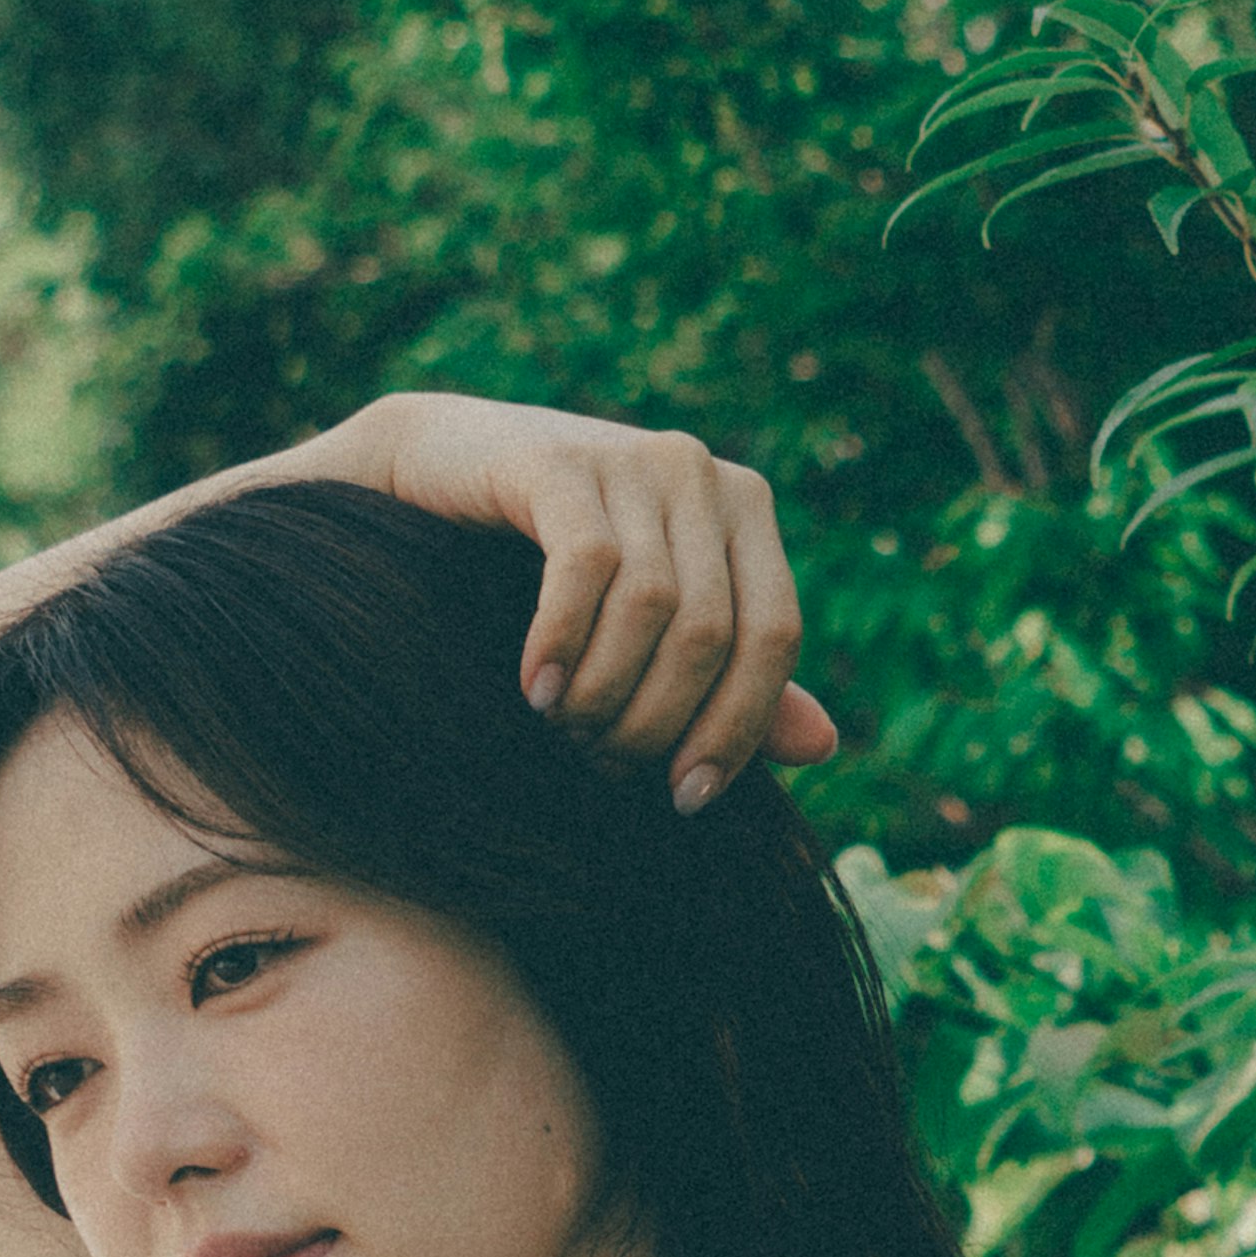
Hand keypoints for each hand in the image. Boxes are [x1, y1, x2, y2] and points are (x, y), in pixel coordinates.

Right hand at [338, 394, 839, 808]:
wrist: (433, 466)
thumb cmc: (547, 557)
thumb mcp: (650, 617)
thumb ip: (732, 677)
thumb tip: (822, 746)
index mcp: (744, 507)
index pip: (776, 634)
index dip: (738, 728)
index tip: (686, 799)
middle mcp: (699, 472)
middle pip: (712, 632)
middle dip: (657, 722)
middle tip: (602, 764)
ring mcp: (630, 457)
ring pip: (652, 607)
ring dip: (605, 692)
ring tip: (565, 728)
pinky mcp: (557, 460)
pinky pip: (584, 567)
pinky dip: (562, 644)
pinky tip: (533, 690)